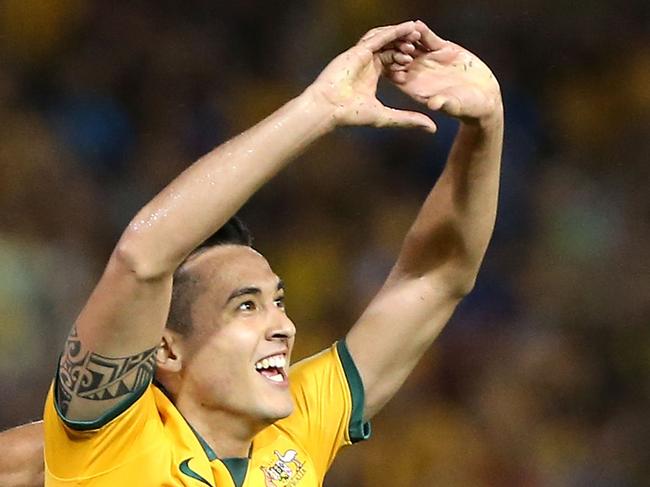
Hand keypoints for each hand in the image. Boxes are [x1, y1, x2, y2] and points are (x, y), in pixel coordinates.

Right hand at [307, 21, 436, 132]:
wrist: (329, 109)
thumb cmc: (351, 115)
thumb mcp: (387, 117)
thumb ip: (409, 119)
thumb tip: (433, 128)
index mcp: (371, 75)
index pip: (391, 60)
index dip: (405, 58)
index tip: (421, 58)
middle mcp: (366, 63)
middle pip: (389, 47)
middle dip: (405, 43)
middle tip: (422, 41)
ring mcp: (360, 55)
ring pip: (384, 39)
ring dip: (400, 34)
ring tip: (416, 31)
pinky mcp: (356, 51)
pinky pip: (377, 37)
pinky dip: (392, 32)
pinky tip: (406, 28)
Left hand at [382, 21, 501, 124]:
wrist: (484, 97)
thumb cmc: (467, 107)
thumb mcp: (455, 105)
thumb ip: (443, 103)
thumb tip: (433, 105)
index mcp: (415, 88)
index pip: (395, 75)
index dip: (392, 67)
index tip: (394, 62)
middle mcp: (418, 72)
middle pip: (399, 57)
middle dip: (396, 49)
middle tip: (398, 43)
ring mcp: (429, 59)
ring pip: (411, 44)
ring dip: (407, 37)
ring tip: (408, 32)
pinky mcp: (442, 49)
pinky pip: (428, 38)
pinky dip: (423, 31)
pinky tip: (418, 25)